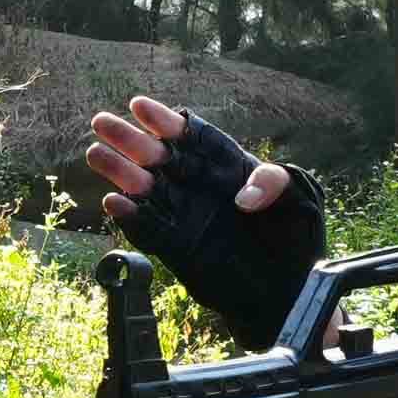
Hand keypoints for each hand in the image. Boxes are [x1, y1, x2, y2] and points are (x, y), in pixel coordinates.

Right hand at [83, 96, 327, 347]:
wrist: (289, 290)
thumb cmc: (298, 239)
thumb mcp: (301, 198)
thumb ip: (276, 183)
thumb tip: (243, 196)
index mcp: (228, 167)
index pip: (193, 137)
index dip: (166, 121)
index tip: (140, 107)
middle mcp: (201, 187)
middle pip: (159, 157)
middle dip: (131, 139)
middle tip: (101, 122)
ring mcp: (187, 217)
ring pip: (147, 190)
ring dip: (121, 172)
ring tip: (96, 154)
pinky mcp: (178, 248)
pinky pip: (149, 230)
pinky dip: (132, 218)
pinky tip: (114, 202)